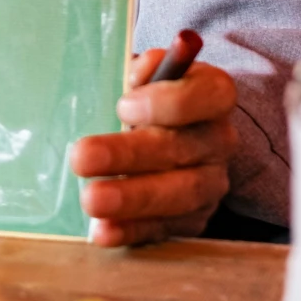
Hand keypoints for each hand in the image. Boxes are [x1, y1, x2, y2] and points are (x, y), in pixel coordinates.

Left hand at [68, 46, 239, 246]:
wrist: (170, 133)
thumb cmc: (149, 96)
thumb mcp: (146, 73)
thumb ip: (142, 70)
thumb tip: (137, 75)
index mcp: (214, 94)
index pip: (208, 95)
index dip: (166, 102)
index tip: (122, 107)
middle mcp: (219, 139)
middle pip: (182, 148)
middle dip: (129, 155)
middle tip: (81, 158)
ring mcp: (212, 182)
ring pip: (181, 193)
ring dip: (132, 198)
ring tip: (90, 200)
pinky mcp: (195, 217)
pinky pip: (167, 227)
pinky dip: (133, 230)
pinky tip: (102, 230)